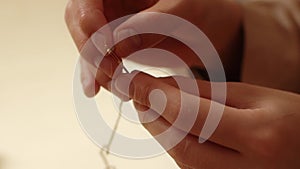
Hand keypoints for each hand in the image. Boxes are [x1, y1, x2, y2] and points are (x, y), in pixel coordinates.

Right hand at [65, 0, 242, 96]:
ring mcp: (114, 22)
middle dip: (90, 49)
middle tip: (105, 75)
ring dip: (94, 67)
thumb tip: (119, 41)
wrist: (213, 32)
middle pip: (81, 20)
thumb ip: (154, 21)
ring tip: (112, 87)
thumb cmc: (205, 11)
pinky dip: (103, 75)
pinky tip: (111, 87)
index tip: (103, 44)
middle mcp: (114, 1)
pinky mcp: (118, 44)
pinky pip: (101, 59)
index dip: (87, 18)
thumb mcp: (187, 9)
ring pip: (88, 43)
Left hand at [112, 71, 299, 168]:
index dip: (157, 96)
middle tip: (137, 94)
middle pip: (179, 142)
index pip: (190, 115)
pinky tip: (169, 126)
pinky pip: (190, 167)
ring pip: (181, 157)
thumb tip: (166, 88)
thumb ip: (208, 94)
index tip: (136, 82)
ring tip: (149, 107)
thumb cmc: (292, 120)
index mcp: (258, 136)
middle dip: (151, 116)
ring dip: (159, 130)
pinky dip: (174, 143)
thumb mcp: (255, 97)